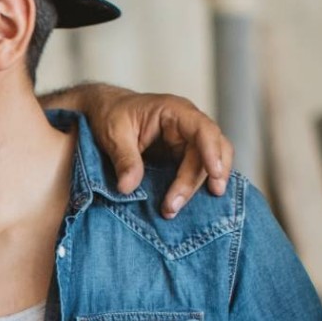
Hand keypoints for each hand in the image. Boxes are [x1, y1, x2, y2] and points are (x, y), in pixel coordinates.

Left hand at [42, 82, 232, 218]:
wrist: (106, 111)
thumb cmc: (112, 114)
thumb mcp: (113, 133)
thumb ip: (124, 159)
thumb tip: (127, 188)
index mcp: (175, 111)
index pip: (203, 129)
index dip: (212, 151)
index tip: (214, 175)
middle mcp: (188, 125)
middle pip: (211, 151)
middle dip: (197, 180)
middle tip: (174, 205)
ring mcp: (188, 141)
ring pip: (210, 164)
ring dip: (197, 188)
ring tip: (172, 209)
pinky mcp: (183, 156)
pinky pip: (197, 172)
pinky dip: (192, 188)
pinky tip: (180, 205)